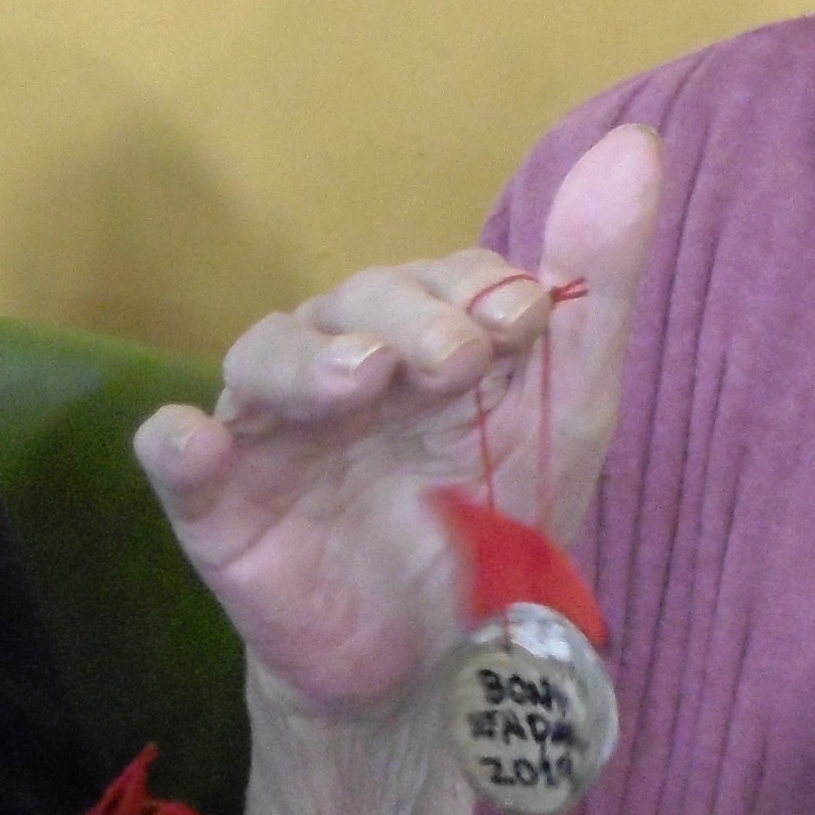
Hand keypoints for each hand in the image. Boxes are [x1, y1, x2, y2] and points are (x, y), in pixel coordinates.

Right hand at [130, 128, 660, 723]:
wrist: (441, 672)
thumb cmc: (496, 524)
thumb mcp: (567, 410)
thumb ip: (597, 286)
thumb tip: (637, 142)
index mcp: (425, 335)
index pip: (445, 277)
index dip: (482, 286)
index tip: (528, 318)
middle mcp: (342, 364)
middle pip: (356, 303)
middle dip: (412, 318)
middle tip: (458, 361)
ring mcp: (274, 431)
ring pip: (264, 354)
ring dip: (307, 359)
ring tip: (359, 379)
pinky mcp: (220, 506)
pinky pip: (176, 456)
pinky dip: (179, 443)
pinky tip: (197, 443)